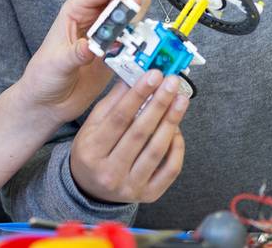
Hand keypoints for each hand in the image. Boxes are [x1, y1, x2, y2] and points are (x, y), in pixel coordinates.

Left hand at [17, 0, 151, 124]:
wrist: (49, 101)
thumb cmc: (44, 76)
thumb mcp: (56, 64)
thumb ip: (74, 55)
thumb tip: (91, 47)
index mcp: (76, 10)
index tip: (133, 3)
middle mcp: (95, 17)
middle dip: (134, 1)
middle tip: (135, 23)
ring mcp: (110, 34)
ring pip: (136, 13)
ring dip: (142, 23)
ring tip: (137, 41)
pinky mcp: (120, 52)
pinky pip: (140, 39)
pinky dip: (146, 43)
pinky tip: (142, 56)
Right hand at [69, 72, 187, 203]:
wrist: (90, 189)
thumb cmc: (91, 152)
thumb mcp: (92, 126)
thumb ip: (113, 103)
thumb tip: (134, 77)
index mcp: (91, 150)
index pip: (119, 118)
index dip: (138, 94)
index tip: (154, 75)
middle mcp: (110, 170)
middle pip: (140, 133)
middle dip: (159, 104)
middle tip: (172, 83)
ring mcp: (130, 185)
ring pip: (156, 150)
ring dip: (171, 122)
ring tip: (181, 100)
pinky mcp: (148, 194)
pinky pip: (169, 170)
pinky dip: (177, 148)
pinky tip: (177, 129)